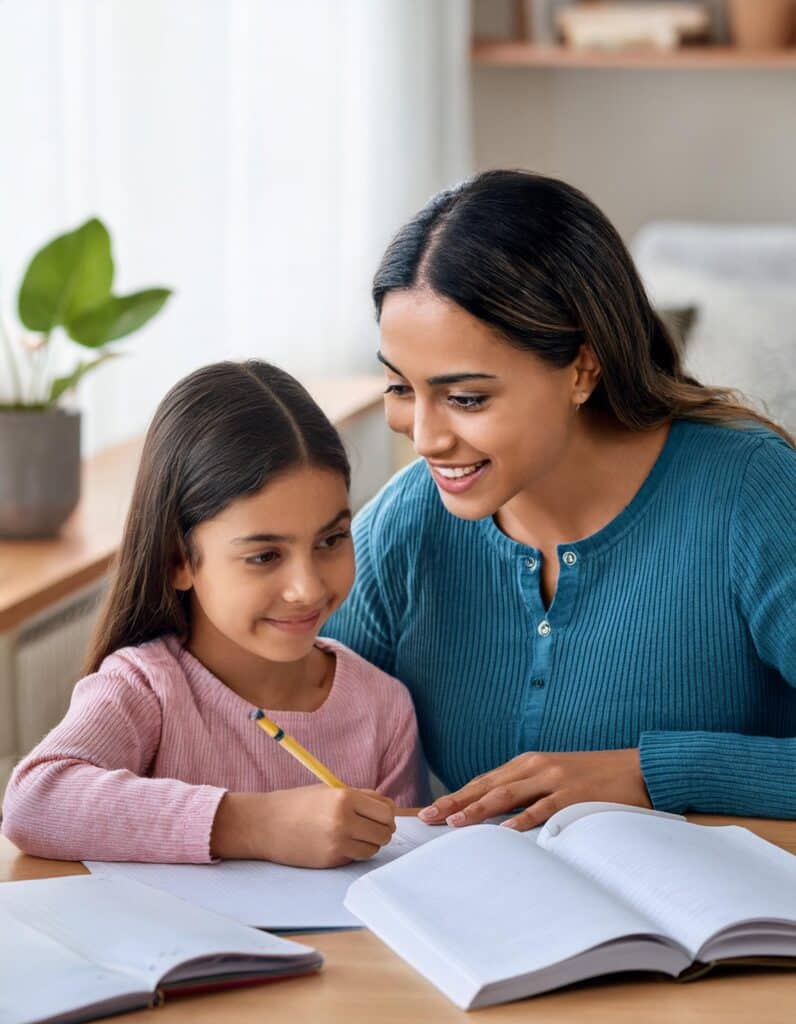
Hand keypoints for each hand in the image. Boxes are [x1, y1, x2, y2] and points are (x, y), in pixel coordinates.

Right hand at [211, 785, 395, 866]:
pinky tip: (339, 844)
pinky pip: (356, 858)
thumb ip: (360, 798)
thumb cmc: (298, 804)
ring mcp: (338, 843)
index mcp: (345, 797)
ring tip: (354, 835)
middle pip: (385, 831)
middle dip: (381, 830)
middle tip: (370, 827)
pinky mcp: (331, 860)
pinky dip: (354, 852)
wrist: (266, 824)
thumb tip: (388, 810)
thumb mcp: (330, 791)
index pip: (386, 810)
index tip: (380, 815)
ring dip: (369, 843)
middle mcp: (344, 820)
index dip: (386, 814)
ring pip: (374, 848)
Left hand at [418, 749, 650, 830]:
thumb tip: (494, 816)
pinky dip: (521, 820)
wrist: (638, 769)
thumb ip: (527, 792)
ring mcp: (555, 779)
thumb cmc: (594, 778)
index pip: (483, 781)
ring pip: (507, 795)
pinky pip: (542, 809)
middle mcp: (536, 767)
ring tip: (453, 822)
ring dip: (478, 809)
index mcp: (528, 764)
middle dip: (454, 802)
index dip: (455, 796)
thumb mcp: (555, 778)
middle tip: (426, 818)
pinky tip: (502, 831)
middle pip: (486, 786)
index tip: (429, 811)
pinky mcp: (574, 795)